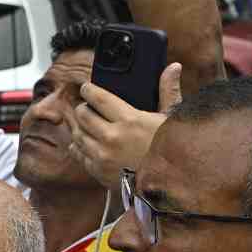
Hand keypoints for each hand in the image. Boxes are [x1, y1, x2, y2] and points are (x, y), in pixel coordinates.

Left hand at [70, 64, 180, 189]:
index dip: (89, 90)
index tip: (87, 87)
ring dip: (79, 126)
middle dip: (83, 108)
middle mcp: (112, 138)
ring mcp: (102, 156)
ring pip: (77, 134)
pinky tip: (83, 141)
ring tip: (85, 123)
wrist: (168, 184)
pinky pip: (79, 154)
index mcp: (130, 120)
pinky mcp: (97, 171)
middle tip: (86, 106)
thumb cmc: (171, 148)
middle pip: (83, 115)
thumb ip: (168, 92)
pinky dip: (78, 146)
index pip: (99, 99)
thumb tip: (174, 67)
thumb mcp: (171, 119)